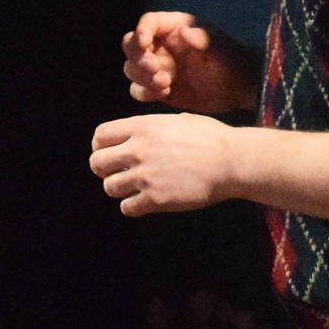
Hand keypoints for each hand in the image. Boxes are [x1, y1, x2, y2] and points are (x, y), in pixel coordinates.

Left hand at [90, 113, 239, 216]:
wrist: (231, 161)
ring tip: (134, 188)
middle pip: (97, 163)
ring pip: (109, 187)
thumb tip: (141, 132)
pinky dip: (132, 206)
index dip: (100, 146)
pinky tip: (145, 201)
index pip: (100, 136)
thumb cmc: (210, 137)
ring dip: (119, 189)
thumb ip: (152, 127)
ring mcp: (145, 176)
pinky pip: (127, 207)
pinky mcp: (156, 199)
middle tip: (117, 173)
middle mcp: (138, 150)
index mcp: (142, 127)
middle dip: (104, 169)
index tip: (109, 153)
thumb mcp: (176, 120)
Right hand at [122, 11, 256, 115]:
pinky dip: (145, 92)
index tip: (145, 44)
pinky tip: (165, 93)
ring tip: (166, 83)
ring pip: (131, 68)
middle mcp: (161, 45)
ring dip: (142, 76)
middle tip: (155, 68)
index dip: (141, 31)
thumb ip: (202, 39)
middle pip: (131, 45)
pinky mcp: (157, 88)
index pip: (148, 22)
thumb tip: (183, 32)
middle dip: (138, 57)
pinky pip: (138, 90)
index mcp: (174, 27)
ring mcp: (157, 67)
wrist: (237, 89)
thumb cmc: (230, 61)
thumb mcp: (220, 48)